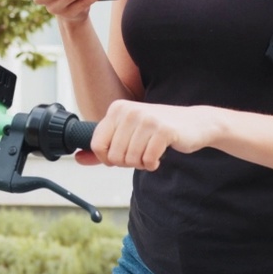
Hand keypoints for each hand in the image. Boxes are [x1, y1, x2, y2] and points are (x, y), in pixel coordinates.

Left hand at [74, 100, 219, 170]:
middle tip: (141, 153)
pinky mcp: (163, 130)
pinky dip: (153, 164)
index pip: (97, 144)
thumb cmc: (157, 130)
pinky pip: (148, 160)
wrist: (194, 123)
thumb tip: (78, 159)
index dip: (108, 158)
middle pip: (114, 156)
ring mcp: (146, 119)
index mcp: (116, 109)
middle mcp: (129, 111)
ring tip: (150, 153)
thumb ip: (102, 148)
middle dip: (128, 162)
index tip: (120, 156)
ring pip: (131, 159)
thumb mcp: (127, 134)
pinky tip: (159, 156)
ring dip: (141, 164)